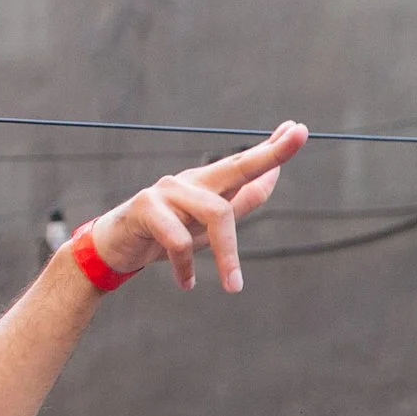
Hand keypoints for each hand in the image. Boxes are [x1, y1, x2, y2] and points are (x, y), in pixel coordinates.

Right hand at [85, 121, 305, 291]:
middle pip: (236, 167)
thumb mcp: (209, 226)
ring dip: (228, 255)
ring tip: (233, 286)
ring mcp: (166, 190)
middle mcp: (189, 180)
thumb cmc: (167, 235)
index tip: (299, 129)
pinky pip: (180, 239)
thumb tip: (273, 177)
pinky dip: (186, 266)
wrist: (115, 249)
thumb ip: (240, 202)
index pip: (244, 163)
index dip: (273, 148)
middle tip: (301, 134)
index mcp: (206, 185)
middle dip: (270, 154)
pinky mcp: (146, 207)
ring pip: (216, 214)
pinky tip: (187, 283)